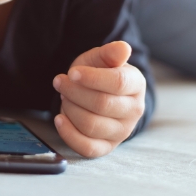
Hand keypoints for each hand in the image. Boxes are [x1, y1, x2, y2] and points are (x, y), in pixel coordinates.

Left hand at [52, 41, 145, 157]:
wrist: (97, 92)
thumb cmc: (99, 73)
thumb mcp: (101, 58)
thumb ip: (110, 53)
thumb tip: (123, 48)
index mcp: (136, 84)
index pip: (118, 83)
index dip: (92, 78)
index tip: (72, 73)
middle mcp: (134, 110)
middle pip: (101, 104)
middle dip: (74, 92)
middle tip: (60, 82)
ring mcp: (122, 131)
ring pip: (91, 125)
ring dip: (70, 108)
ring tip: (64, 96)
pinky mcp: (107, 146)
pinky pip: (87, 148)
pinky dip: (69, 134)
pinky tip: (59, 118)